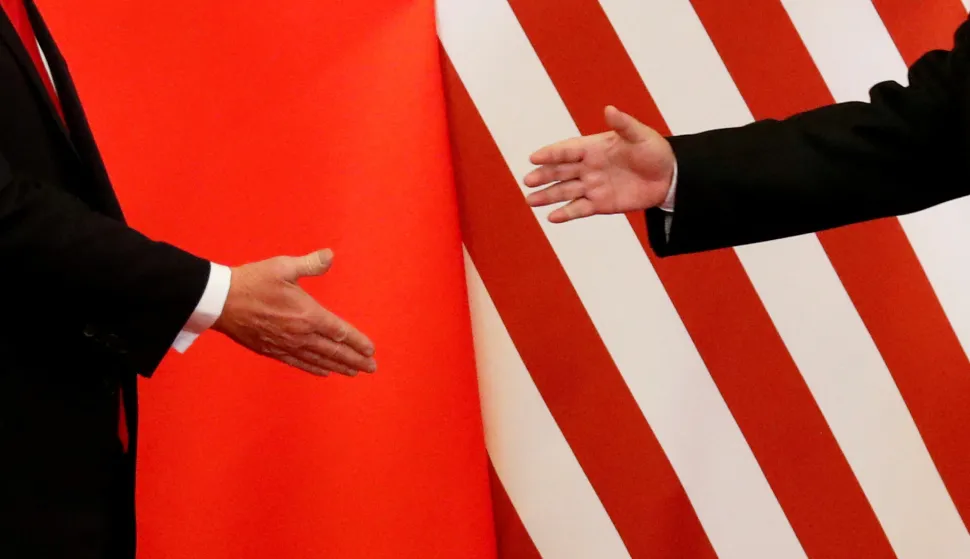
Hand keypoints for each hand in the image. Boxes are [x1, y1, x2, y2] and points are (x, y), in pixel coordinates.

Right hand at [212, 249, 375, 376]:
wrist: (221, 300)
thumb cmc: (254, 281)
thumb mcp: (283, 266)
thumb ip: (310, 264)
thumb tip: (331, 255)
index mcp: (307, 314)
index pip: (339, 331)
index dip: (357, 341)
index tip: (370, 350)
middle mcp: (300, 334)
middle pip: (333, 350)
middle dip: (354, 360)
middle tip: (371, 368)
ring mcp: (286, 345)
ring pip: (318, 359)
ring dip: (338, 366)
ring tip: (354, 372)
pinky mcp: (272, 350)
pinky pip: (298, 362)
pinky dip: (313, 368)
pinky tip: (323, 372)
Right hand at [524, 105, 675, 222]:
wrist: (669, 177)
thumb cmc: (654, 151)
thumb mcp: (640, 135)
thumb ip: (623, 124)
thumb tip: (609, 109)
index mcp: (593, 147)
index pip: (567, 150)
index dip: (550, 153)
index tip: (534, 157)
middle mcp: (588, 167)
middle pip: (560, 171)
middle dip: (543, 176)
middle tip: (528, 181)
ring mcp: (593, 186)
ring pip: (565, 191)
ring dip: (548, 196)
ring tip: (531, 201)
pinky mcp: (600, 204)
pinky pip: (579, 209)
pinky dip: (566, 213)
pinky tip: (552, 217)